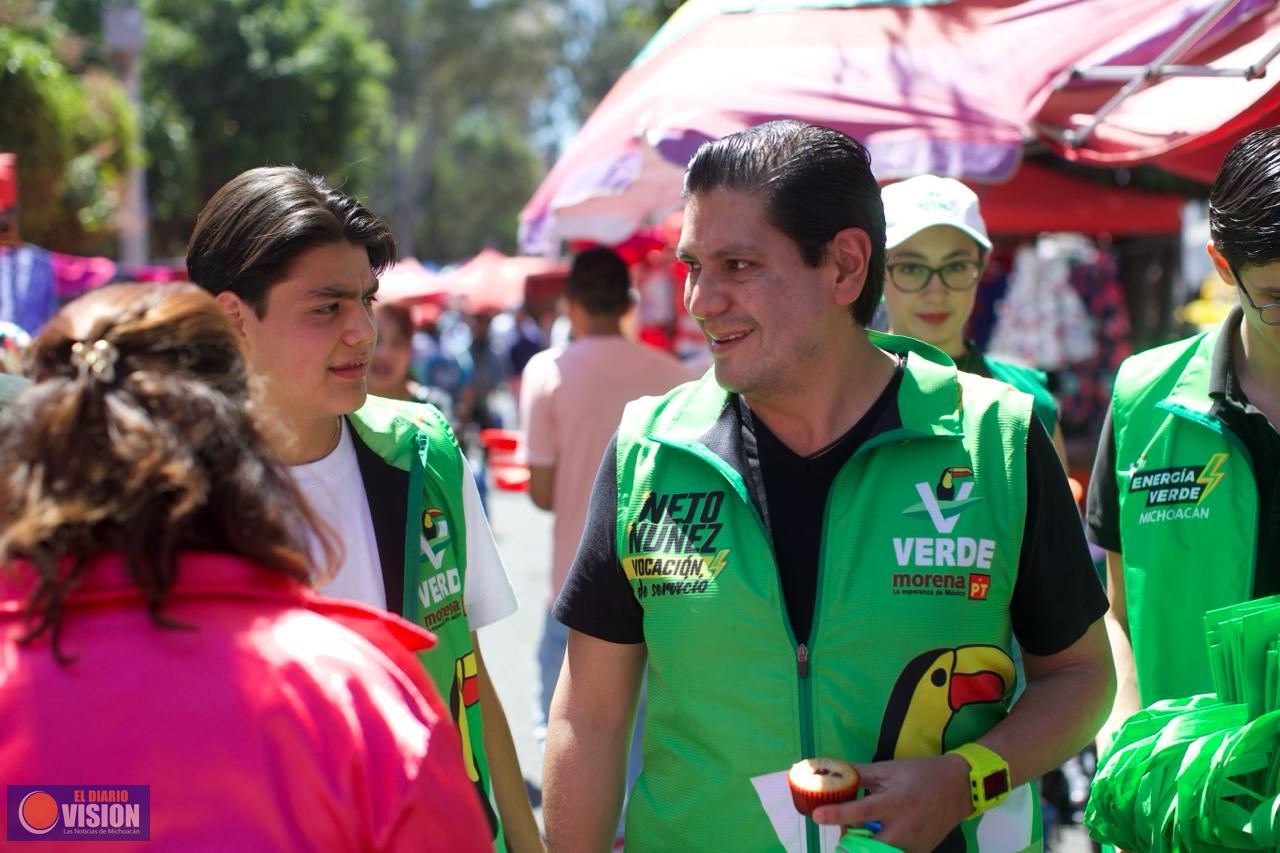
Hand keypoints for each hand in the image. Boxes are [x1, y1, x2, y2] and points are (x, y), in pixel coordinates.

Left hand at [812, 754, 971, 852]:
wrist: (959, 788)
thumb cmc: (921, 774)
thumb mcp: (889, 769)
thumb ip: (860, 774)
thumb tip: (833, 771)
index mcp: (896, 802)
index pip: (861, 811)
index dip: (837, 814)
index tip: (816, 816)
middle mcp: (904, 828)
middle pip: (867, 845)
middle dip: (849, 839)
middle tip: (845, 828)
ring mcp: (913, 845)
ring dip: (865, 846)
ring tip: (863, 830)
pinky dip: (881, 848)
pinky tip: (880, 835)